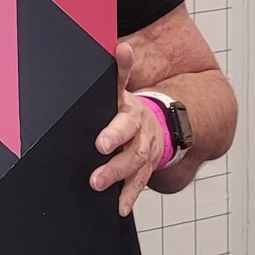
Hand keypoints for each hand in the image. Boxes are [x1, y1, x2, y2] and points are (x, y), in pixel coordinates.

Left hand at [89, 41, 162, 216]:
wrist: (157, 124)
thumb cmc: (128, 109)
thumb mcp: (121, 90)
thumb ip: (119, 71)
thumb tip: (121, 46)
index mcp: (132, 113)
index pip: (123, 120)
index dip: (114, 131)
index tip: (100, 142)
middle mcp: (141, 134)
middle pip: (131, 148)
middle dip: (114, 161)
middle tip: (96, 171)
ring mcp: (145, 153)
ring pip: (135, 167)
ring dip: (119, 179)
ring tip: (99, 187)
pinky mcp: (145, 169)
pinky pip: (139, 184)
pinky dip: (130, 196)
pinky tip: (120, 208)